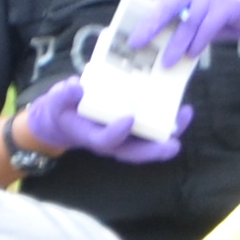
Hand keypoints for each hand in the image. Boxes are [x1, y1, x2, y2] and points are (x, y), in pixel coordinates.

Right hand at [19, 75, 187, 165]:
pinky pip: (151, 128)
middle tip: (174, 143)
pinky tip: (180, 107)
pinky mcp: (131, 127)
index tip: (129, 118)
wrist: (62, 119)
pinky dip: (167, 121)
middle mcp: (111, 141)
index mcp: (91, 137)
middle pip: (135, 151)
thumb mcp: (54, 102)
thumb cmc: (60, 110)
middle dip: (155, 149)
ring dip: (168, 132)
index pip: (106, 141)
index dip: (117, 133)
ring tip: (185, 116)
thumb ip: (63, 96)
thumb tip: (76, 87)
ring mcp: (123, 136)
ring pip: (148, 142)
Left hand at [146, 0, 239, 64]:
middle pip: (169, 4)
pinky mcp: (230, 1)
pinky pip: (208, 26)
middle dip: (153, 26)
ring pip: (190, 21)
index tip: (134, 37)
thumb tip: (153, 38)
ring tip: (168, 60)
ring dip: (178, 43)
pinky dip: (199, 42)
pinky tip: (193, 54)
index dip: (147, 18)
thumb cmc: (225, 16)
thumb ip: (180, 18)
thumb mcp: (199, 13)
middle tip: (140, 45)